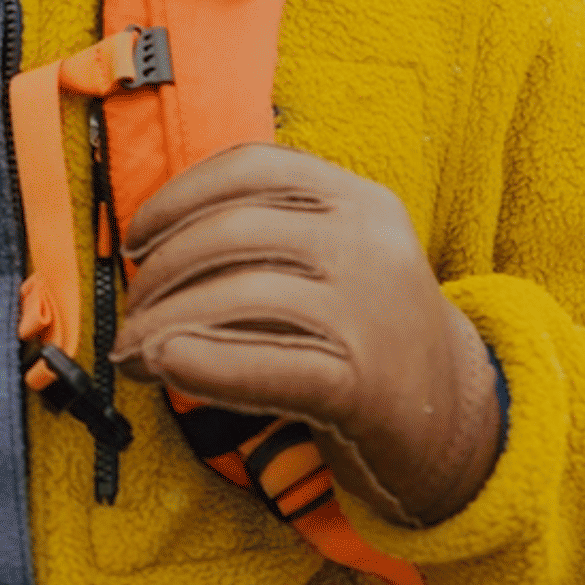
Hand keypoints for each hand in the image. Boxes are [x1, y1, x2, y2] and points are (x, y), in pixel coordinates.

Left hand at [111, 142, 500, 526]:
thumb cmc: (367, 333)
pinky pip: (266, 364)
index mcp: (359, 197)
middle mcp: (369, 240)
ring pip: (239, 294)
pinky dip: (202, 363)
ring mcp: (371, 308)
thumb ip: (268, 235)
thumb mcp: (337, 258)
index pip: (250, 166)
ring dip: (164, 323)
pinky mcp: (364, 382)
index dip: (177, 197)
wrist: (456, 418)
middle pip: (233, 231)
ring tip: (135, 353)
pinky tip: (165, 365)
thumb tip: (145, 251)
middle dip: (160, 273)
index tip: (134, 239)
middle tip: (128, 317)